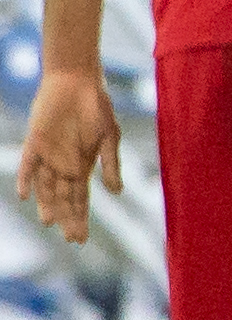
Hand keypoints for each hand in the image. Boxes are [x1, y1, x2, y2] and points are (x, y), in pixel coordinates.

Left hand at [16, 69, 119, 245]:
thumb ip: (111, 165)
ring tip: (49, 223)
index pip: (81, 198)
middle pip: (64, 198)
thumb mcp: (110, 137)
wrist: (77, 80)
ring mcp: (48, 154)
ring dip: (48, 205)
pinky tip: (26, 196)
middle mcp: (63, 164)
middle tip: (72, 239)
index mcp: (83, 165)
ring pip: (46, 187)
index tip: (82, 238)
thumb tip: (116, 193)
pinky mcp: (35, 142)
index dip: (81, 218)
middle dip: (68, 218)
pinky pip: (29, 165)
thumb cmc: (97, 107)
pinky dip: (27, 180)